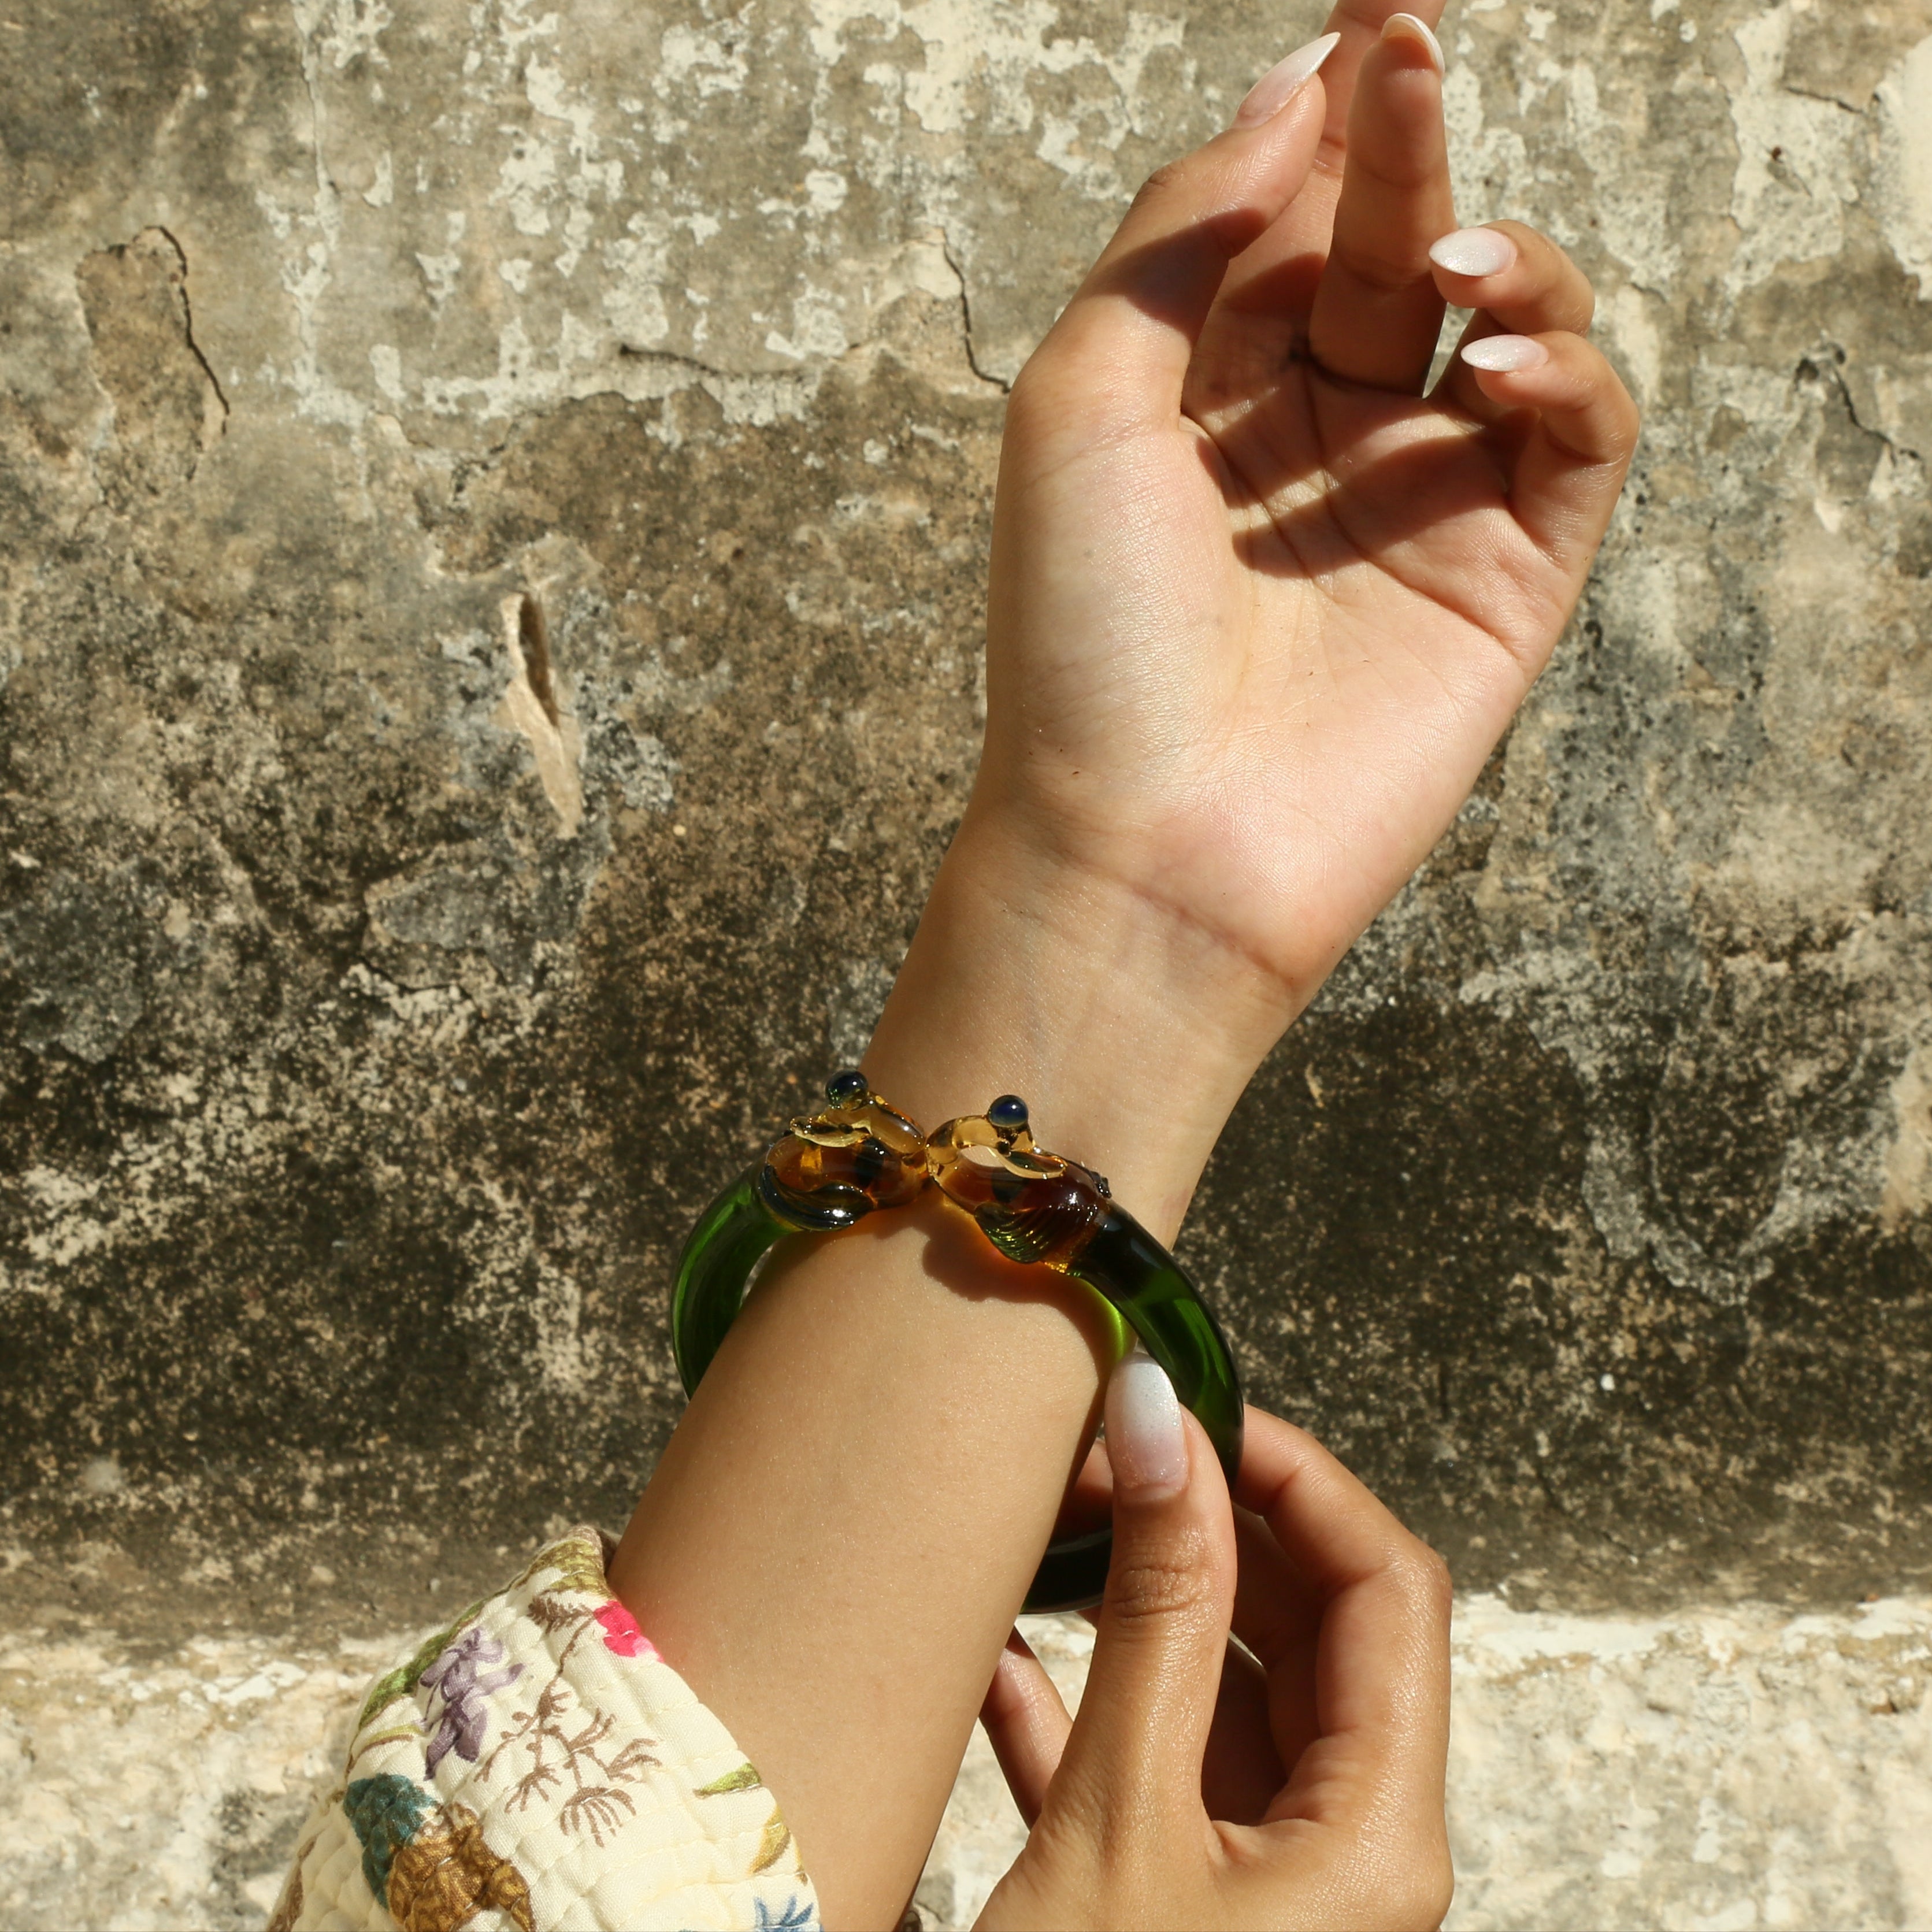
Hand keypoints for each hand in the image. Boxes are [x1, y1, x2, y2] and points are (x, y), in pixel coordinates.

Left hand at [969, 1, 1638, 1016]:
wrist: (1145, 842)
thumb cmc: (1084, 638)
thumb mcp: (1082, 400)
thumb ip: (1180, 235)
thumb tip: (1287, 90)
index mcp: (1205, 395)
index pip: (1284, 218)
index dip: (1326, 111)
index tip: (1366, 11)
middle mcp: (1315, 437)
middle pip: (1386, 245)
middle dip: (1403, 138)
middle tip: (1409, 40)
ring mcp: (1416, 503)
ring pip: (1503, 319)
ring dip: (1499, 248)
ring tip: (1449, 252)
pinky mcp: (1506, 576)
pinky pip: (1577, 434)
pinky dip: (1568, 367)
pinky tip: (1501, 355)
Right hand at [975, 1363, 1452, 1930]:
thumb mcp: (1118, 1817)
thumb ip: (1151, 1615)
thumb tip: (1160, 1427)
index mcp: (1374, 1836)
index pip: (1387, 1590)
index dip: (1298, 1477)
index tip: (1192, 1407)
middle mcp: (1341, 1849)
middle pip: (1309, 1626)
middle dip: (1202, 1524)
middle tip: (1101, 1453)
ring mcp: (1260, 1876)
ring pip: (1222, 1688)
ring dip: (1134, 1602)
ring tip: (1050, 1524)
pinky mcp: (1173, 1899)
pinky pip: (1146, 1765)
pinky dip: (1077, 1701)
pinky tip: (1002, 1644)